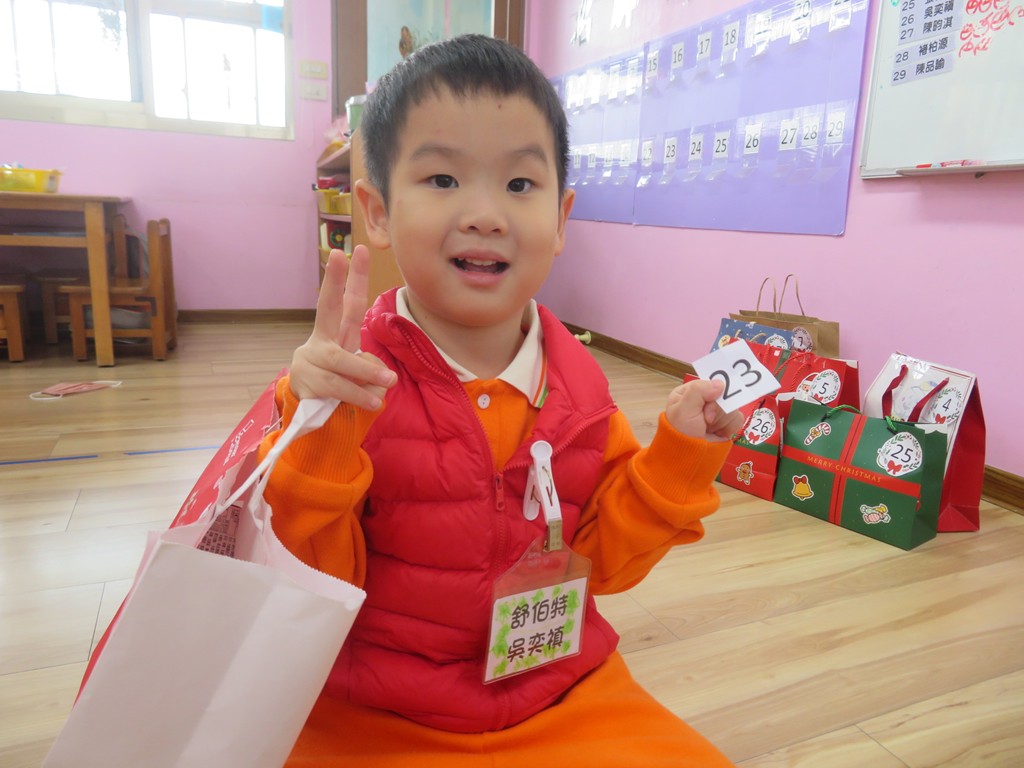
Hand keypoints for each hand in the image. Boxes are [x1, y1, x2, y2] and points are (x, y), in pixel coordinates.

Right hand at [288, 246, 396, 409]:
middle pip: (327, 307)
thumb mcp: (358, 373)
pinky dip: (361, 395)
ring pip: (342, 361)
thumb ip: (369, 368)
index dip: (352, 278)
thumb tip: (377, 377)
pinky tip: (374, 402)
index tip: (357, 250)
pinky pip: (341, 387)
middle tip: (341, 255)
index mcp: (335, 335)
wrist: (309, 416)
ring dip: (368, 371)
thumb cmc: (339, 386)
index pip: (345, 303)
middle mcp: (320, 342)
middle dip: (335, 280)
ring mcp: (311, 362)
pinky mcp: (308, 384)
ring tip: (390, 381)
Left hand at [664, 379, 744, 442]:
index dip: (712, 395)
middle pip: (724, 395)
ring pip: (732, 407)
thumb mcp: (683, 410)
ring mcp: (716, 412)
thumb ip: (699, 391)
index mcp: (689, 393)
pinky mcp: (726, 423)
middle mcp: (703, 400)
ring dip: (721, 421)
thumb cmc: (680, 434)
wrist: (689, 460)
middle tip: (706, 422)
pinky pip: (738, 418)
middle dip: (716, 411)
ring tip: (708, 429)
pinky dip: (729, 427)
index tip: (706, 409)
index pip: (710, 383)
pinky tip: (718, 433)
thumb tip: (721, 384)